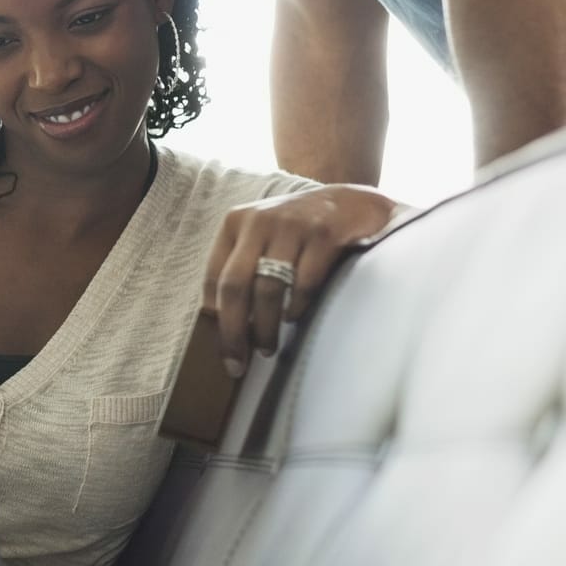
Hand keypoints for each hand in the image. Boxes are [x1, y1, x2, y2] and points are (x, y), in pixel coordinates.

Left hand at [202, 185, 403, 376]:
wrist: (351, 203)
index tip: (221, 349)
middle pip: (235, 285)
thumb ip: (242, 267)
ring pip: (268, 288)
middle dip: (234, 330)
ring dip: (266, 326)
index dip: (215, 318)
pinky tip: (294, 318)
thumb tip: (226, 323)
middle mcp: (258, 222)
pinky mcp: (322, 235)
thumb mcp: (262, 237)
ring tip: (268, 348)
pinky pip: (304, 283)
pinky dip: (296, 307)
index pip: (214, 278)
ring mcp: (291, 226)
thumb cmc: (299, 230)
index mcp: (235, 224)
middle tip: (238, 362)